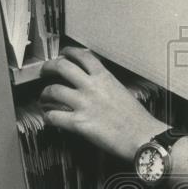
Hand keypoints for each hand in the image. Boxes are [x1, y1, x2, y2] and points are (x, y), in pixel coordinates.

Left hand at [39, 48, 169, 161]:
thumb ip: (105, 85)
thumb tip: (93, 86)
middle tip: (45, 72)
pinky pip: (53, 116)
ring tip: (44, 99)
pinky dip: (48, 117)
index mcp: (105, 77)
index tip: (63, 54)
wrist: (143, 136)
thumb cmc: (137, 118)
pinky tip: (50, 118)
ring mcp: (83, 104)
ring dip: (44, 94)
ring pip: (52, 90)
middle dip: (48, 67)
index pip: (82, 55)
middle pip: (61, 66)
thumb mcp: (122, 92)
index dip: (68, 52)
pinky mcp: (79, 123)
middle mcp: (92, 86)